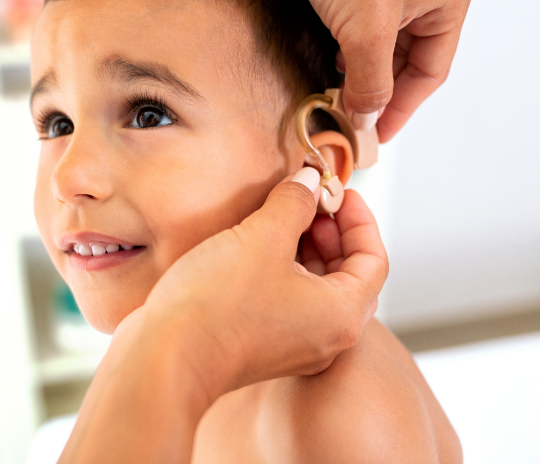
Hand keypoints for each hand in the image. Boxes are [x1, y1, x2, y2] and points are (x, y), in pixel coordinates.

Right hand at [60, 168, 387, 463]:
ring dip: (304, 247)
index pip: (374, 259)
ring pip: (315, 286)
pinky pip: (288, 300)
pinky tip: (256, 244)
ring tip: (279, 214)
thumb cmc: (217, 305)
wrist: (165, 357)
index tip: (337, 190)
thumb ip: (295, 202)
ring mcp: (294, 344)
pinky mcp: (264, 345)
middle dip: (330, 230)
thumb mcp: (263, 236)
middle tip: (308, 198)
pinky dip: (283, 269)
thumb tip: (310, 182)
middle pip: (347, 274)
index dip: (359, 217)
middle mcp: (326, 336)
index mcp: (342, 313)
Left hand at [273, 0, 475, 141]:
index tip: (379, 133)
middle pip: (409, 60)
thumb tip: (368, 117)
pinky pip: (367, 25)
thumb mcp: (367, 31)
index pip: (431, 72)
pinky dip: (353, 48)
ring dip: (365, 71)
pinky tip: (335, 59)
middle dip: (381, 90)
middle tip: (357, 118)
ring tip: (344, 94)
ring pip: (386, 44)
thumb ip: (371, 83)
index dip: (403, 108)